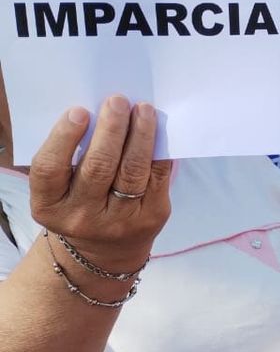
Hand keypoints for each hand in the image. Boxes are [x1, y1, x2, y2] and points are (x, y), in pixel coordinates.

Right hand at [30, 96, 171, 268]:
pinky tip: (157, 130)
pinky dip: (158, 150)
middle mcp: (82, 216)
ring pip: (132, 170)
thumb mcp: (62, 189)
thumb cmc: (80, 203)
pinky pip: (157, 177)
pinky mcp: (151, 217)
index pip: (49, 169)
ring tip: (143, 109)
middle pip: (98, 167)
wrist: (106, 250)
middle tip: (117, 101)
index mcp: (49, 206)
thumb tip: (100, 113)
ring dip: (140, 135)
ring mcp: (120, 220)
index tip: (79, 111)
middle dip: (111, 130)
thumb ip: (71, 158)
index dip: (64, 138)